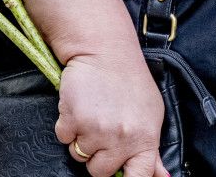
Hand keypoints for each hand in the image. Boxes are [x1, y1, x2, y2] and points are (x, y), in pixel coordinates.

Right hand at [55, 50, 167, 176]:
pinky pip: (64, 138)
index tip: (121, 176)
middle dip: (97, 156)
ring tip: (93, 113)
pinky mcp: (73, 120)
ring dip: (82, 139)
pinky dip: (68, 125)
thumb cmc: (129, 82)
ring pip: (79, 156)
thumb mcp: (151, 114)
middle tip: (103, 130)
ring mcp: (97, 130)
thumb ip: (151, 150)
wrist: (105, 51)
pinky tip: (80, 106)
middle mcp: (122, 138)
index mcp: (145, 138)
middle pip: (100, 172)